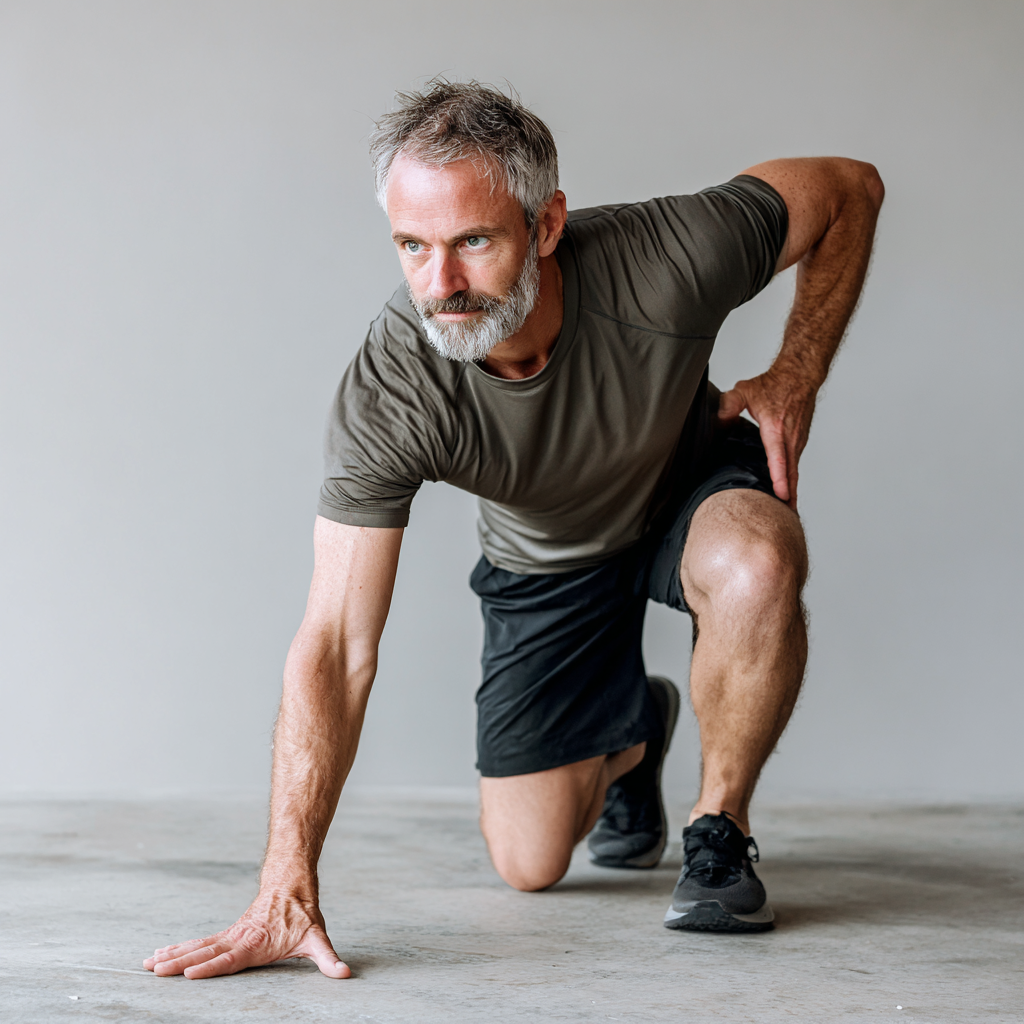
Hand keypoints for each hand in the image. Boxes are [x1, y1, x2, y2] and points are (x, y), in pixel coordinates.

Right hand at [143, 890, 350, 979]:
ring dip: (173, 955)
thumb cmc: (303, 917)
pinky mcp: (226, 935)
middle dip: (180, 963)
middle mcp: (238, 939)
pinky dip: (178, 949)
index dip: (211, 968)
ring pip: (197, 946)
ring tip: (148, 964)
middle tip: (155, 971)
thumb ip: (329, 959)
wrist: (292, 886)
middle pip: (206, 953)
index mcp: (256, 944)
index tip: (189, 974)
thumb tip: (345, 973)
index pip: (230, 959)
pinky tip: (160, 955)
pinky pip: (199, 943)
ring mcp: (230, 936)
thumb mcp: (318, 938)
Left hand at [717, 368, 817, 508]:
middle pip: (791, 474)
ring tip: (784, 512)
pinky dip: (791, 480)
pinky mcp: (799, 442)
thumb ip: (729, 405)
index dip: (779, 479)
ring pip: (794, 471)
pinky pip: (794, 465)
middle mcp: (790, 439)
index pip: (778, 459)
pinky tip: (785, 492)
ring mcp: (797, 441)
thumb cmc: (774, 384)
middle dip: (789, 497)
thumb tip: (718, 421)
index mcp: (776, 429)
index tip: (781, 497)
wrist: (801, 375)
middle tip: (785, 518)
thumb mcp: (745, 390)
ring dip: (790, 491)